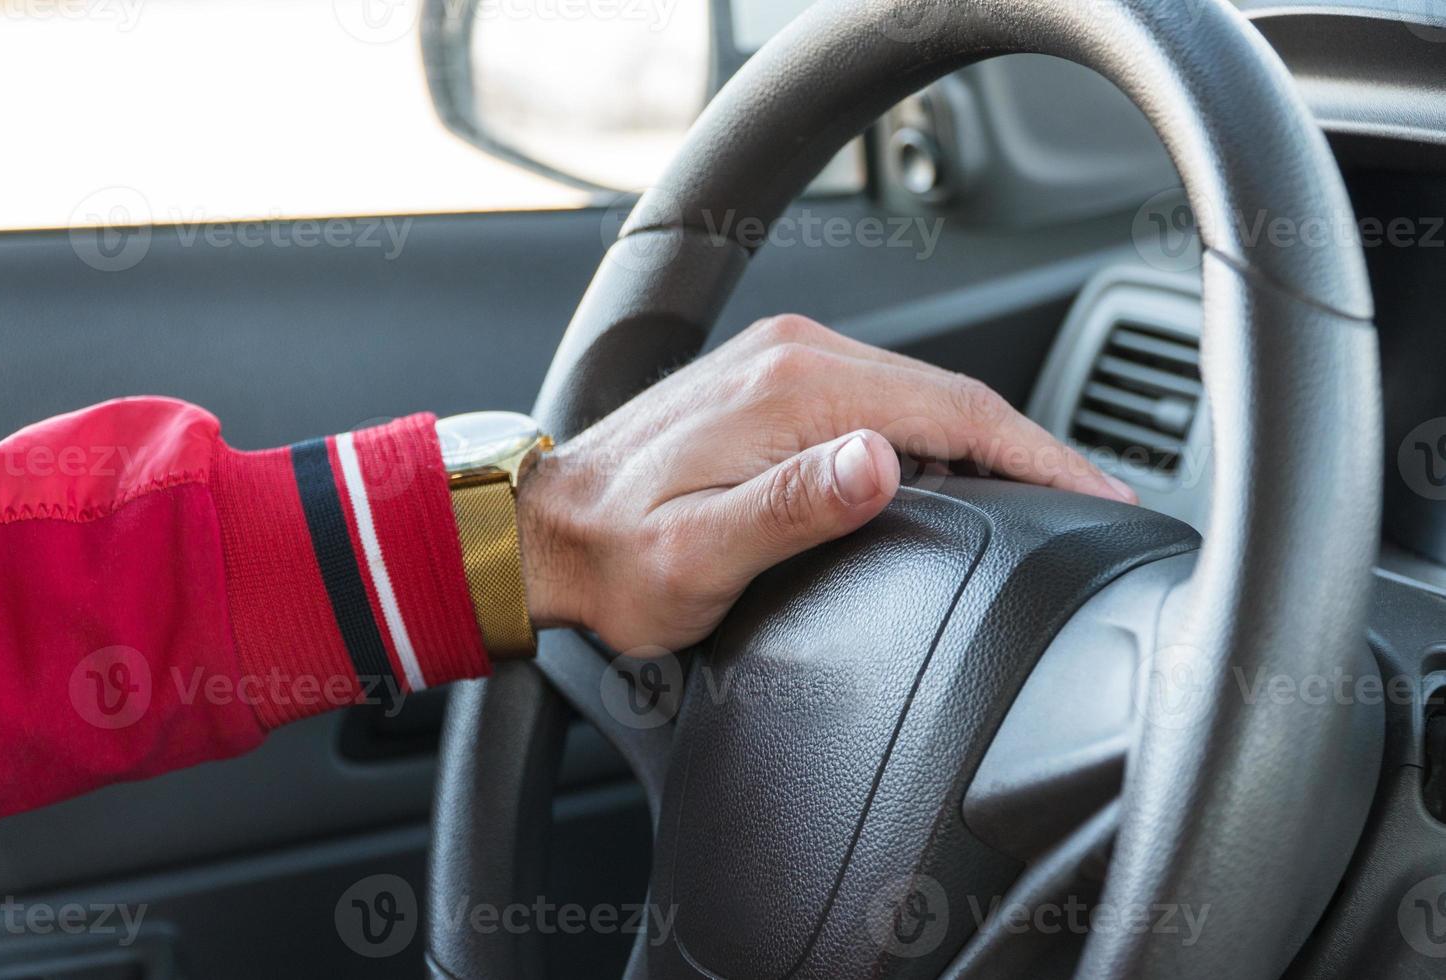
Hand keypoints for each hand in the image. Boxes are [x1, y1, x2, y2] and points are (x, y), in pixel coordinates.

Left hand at [515, 315, 1135, 653]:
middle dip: (1028, 444)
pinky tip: (959, 463)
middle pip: (948, 393)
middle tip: (1093, 499)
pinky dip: (936, 426)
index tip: (1095, 494)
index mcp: (789, 393)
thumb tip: (881, 463)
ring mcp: (784, 362)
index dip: (1036, 454)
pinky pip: (883, 393)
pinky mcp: (773, 379)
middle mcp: (793, 359)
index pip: (951, 410)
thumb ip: (792, 507)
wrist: (545, 530)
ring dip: (986, 435)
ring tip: (1045, 487)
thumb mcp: (699, 555)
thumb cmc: (614, 558)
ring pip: (920, 390)